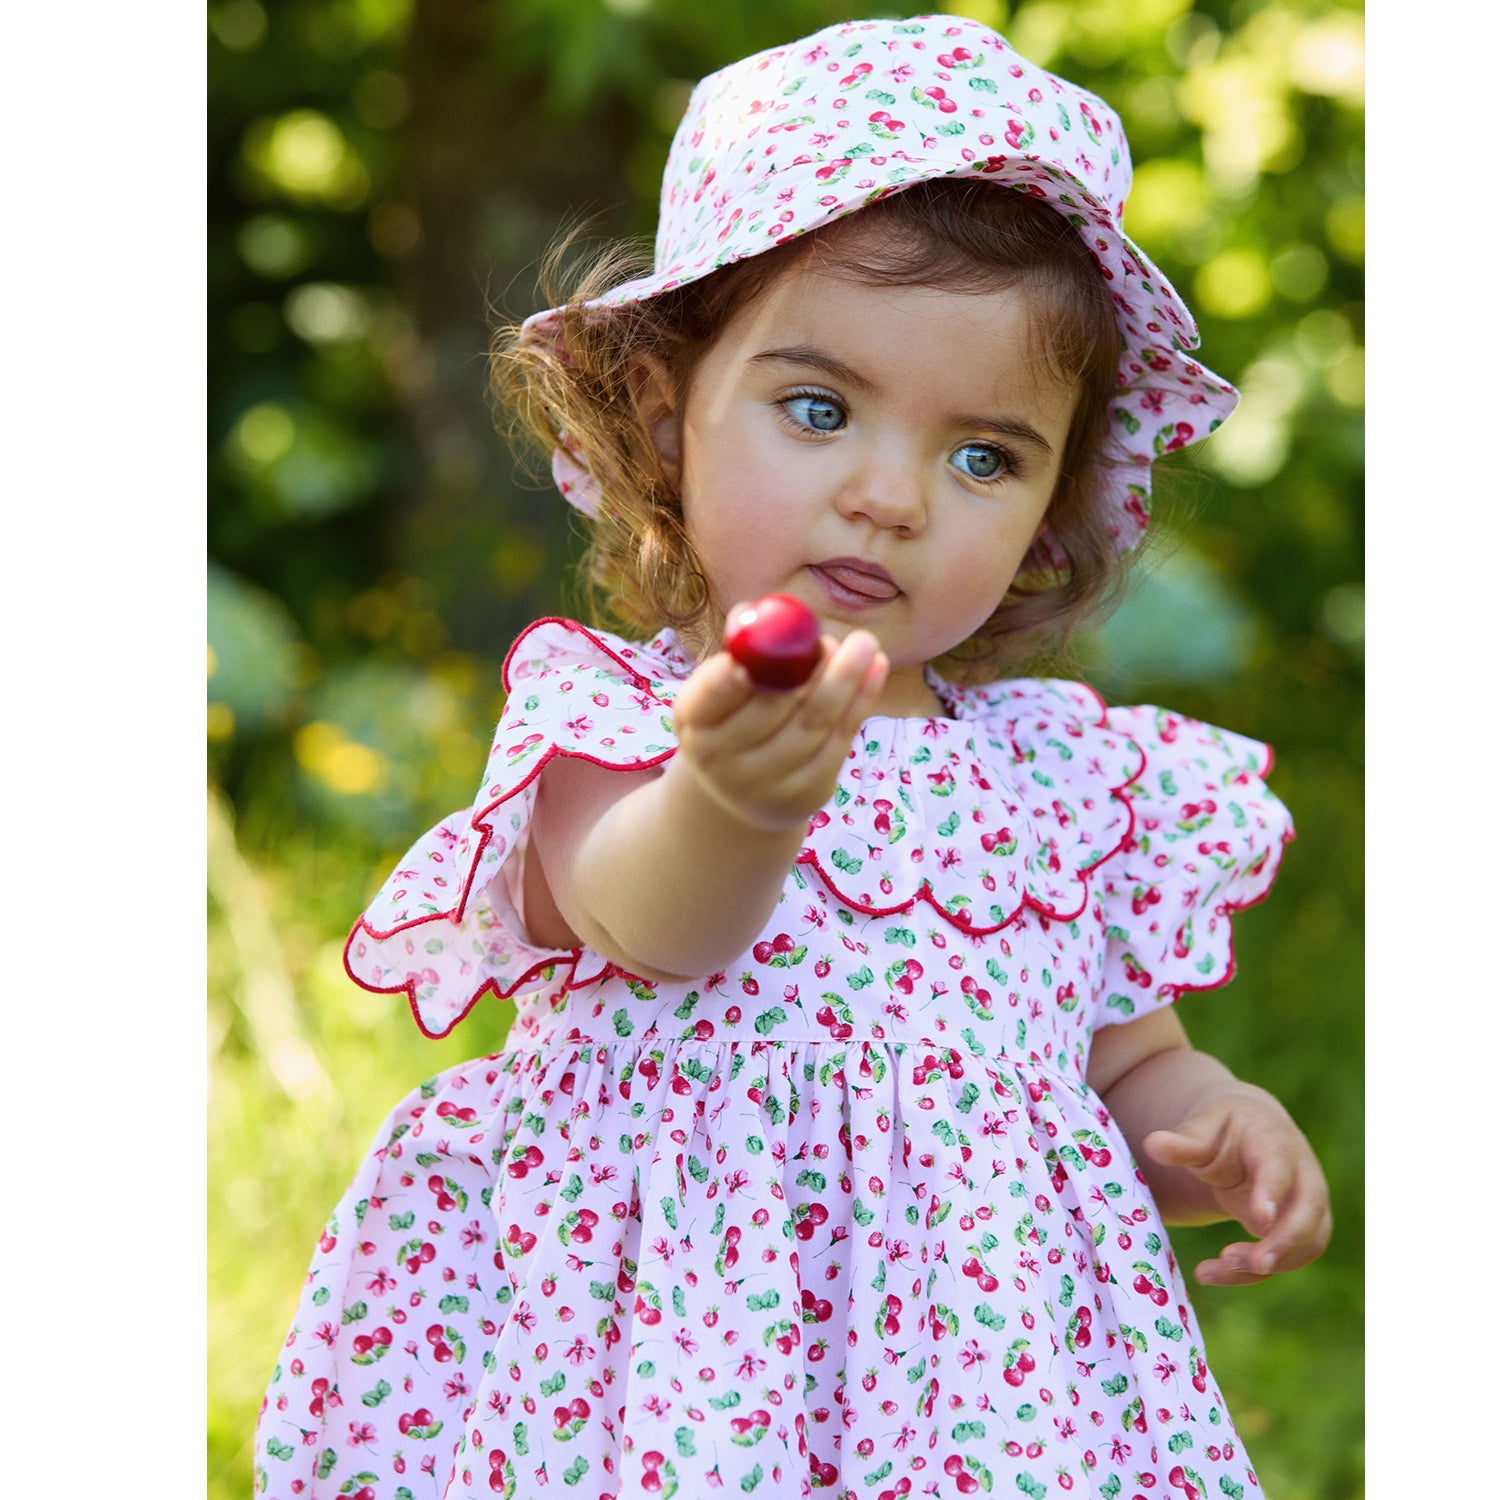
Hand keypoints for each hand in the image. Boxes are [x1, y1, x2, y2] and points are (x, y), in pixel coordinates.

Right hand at [672, 619, 887, 831]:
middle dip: (805, 671)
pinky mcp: (805, 794)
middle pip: (769, 712)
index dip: (726, 681)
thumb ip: (741, 649)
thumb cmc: (737, 716)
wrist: (748, 791)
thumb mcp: (725, 687)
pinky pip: (839, 742)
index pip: (708, 699)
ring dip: (843, 681)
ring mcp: (765, 784)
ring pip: (811, 726)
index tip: (753, 654)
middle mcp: (722, 761)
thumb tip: (753, 612)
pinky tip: (876, 669)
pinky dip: (860, 702)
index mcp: (695, 723)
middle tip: (831, 639)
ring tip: (864, 644)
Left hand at [1142, 1087, 1330, 1286]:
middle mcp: (1302, 1176)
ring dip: (1270, 1263)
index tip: (1260, 1218)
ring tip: (1218, 1267)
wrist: (1247, 1135)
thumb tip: (1152, 1145)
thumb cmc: (1223, 1130)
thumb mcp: (1203, 1127)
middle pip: (1309, 1212)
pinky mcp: (1296, 1232)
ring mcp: (1305, 1206)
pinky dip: (1252, 1272)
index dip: (1272, 1192)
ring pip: (1306, 1243)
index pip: (1280, 1167)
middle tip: (1256, 1263)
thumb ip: (1184, 1141)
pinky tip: (1211, 1273)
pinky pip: (1286, 1258)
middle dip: (1285, 1241)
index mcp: (1275, 1142)